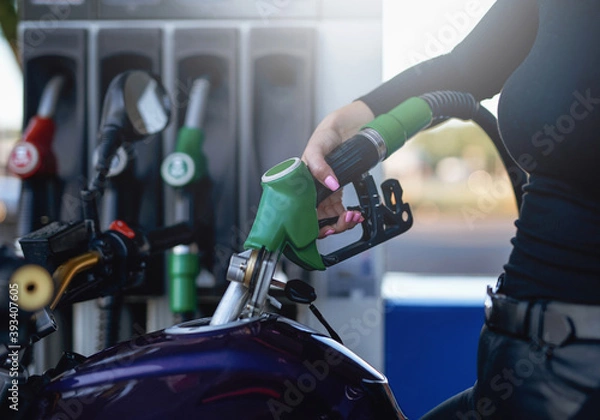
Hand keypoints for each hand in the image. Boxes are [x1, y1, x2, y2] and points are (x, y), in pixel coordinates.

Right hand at [302, 100, 373, 236]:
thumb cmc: (324, 135)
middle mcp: (311, 192)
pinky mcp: (337, 192)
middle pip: (317, 220)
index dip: (313, 225)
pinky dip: (349, 217)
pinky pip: (340, 212)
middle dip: (332, 226)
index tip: (327, 227)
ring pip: (330, 219)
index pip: (301, 212)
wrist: (346, 128)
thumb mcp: (317, 148)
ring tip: (354, 217)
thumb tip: (330, 183)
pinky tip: (356, 214)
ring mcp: (325, 193)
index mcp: (300, 185)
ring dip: (343, 223)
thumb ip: (319, 166)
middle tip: (345, 221)